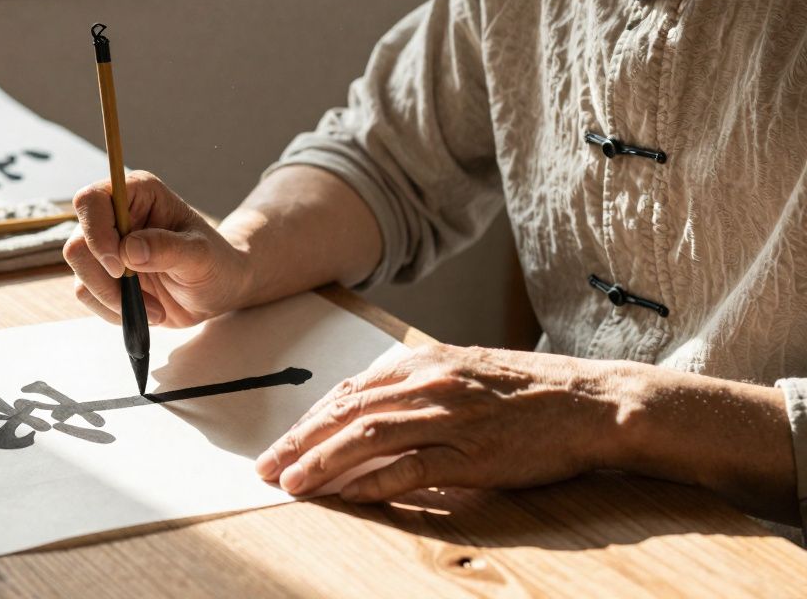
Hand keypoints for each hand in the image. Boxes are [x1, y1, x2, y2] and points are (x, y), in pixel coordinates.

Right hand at [64, 171, 251, 326]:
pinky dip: (112, 309)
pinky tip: (144, 310)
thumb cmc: (215, 263)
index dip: (96, 234)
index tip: (120, 267)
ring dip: (113, 298)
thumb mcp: (201, 255)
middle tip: (138, 295)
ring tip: (153, 308)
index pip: (91, 201)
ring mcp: (105, 245)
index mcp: (138, 193)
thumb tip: (129, 250)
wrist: (218, 290)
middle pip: (77, 243)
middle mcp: (115, 215)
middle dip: (104, 278)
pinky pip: (87, 294)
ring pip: (79, 273)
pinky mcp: (103, 274)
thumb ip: (168, 248)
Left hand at [254, 344, 621, 501]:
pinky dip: (374, 482)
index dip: (308, 420)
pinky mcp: (474, 453)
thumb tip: (366, 410)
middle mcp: (429, 384)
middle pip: (347, 413)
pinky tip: (347, 495)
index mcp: (423, 362)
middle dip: (300, 442)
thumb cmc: (527, 391)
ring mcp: (451, 417)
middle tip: (267, 467)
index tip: (281, 443)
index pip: (348, 392)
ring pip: (368, 438)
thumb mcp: (462, 372)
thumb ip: (414, 386)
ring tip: (292, 483)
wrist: (590, 402)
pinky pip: (412, 468)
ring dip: (323, 462)